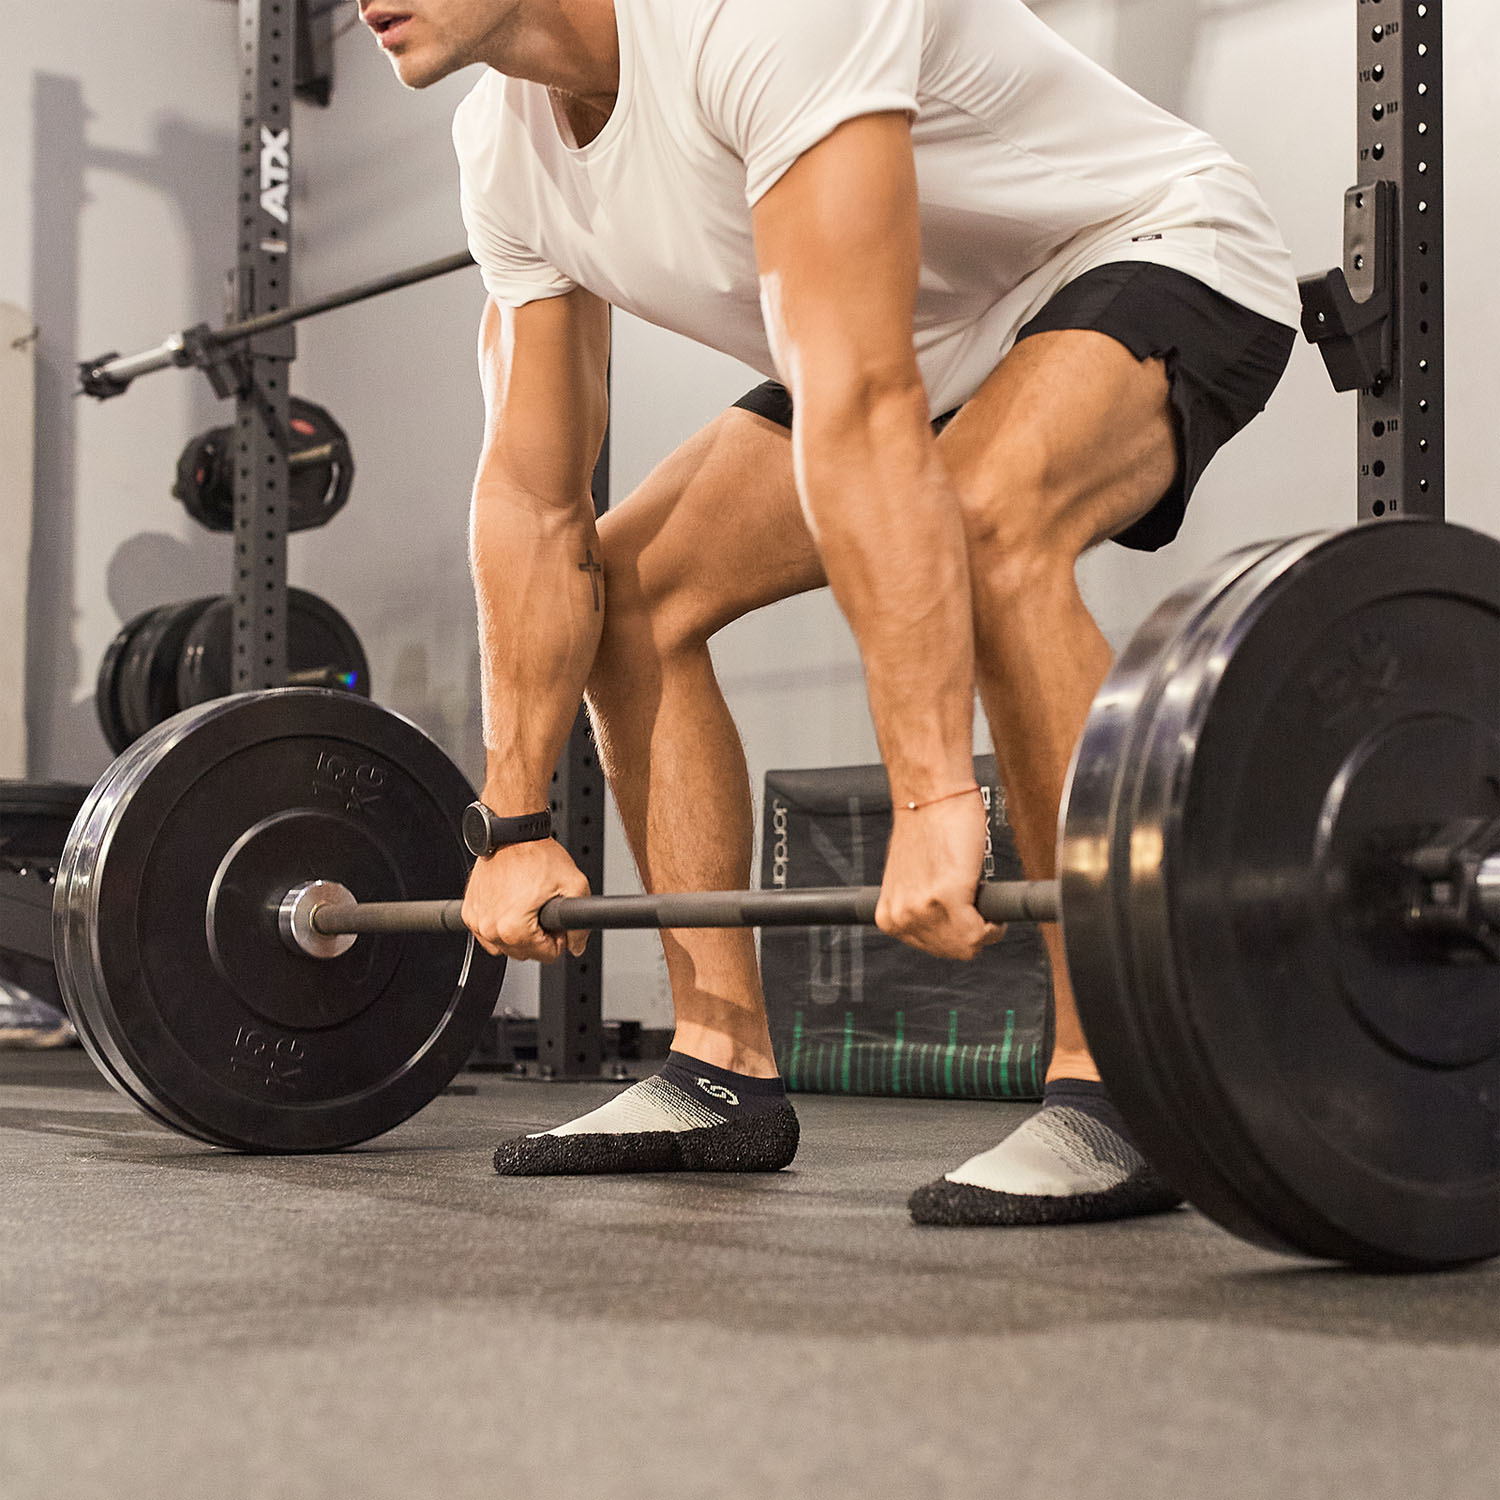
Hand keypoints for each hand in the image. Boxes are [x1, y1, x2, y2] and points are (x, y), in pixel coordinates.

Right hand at [461, 838, 590, 962]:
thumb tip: (577, 946)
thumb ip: (581, 924)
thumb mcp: (574, 886)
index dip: (559, 937)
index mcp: (514, 928)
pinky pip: (488, 934)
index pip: (548, 956)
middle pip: (526, 954)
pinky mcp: (469, 912)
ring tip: (528, 905)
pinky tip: (511, 904)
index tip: (556, 919)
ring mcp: (477, 921)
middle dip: (539, 936)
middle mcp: (491, 928)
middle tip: (543, 909)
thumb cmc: (537, 854)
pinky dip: (500, 924)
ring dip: (519, 932)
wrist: (512, 835)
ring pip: (506, 947)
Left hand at [875, 792, 1002, 959]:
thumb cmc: (928, 826)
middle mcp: (901, 917)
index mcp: (889, 915)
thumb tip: (945, 927)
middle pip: (954, 952)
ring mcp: (922, 910)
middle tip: (974, 901)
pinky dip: (993, 921)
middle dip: (972, 930)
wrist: (932, 795)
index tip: (966, 915)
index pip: (935, 950)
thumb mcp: (914, 881)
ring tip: (975, 892)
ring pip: (969, 945)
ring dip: (982, 923)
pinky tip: (984, 893)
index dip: (958, 933)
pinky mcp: (946, 897)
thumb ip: (923, 908)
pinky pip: (981, 933)